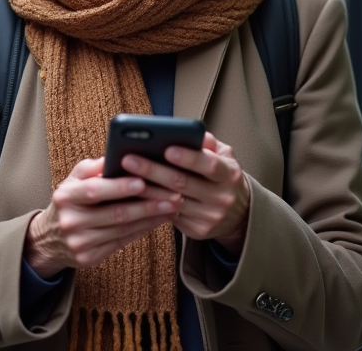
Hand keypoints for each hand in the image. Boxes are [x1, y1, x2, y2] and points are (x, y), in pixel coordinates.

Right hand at [23, 157, 183, 278]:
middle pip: (114, 214)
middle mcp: (70, 221)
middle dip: (147, 204)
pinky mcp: (88, 258)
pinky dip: (143, 230)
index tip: (143, 180)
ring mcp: (79, 243)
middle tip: (173, 195)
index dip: (119, 187)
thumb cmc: (72, 200)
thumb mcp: (74, 180)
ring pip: (122, 230)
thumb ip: (94, 167)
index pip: (95, 191)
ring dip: (151, 218)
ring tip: (172, 206)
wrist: (50, 238)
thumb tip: (117, 153)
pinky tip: (158, 220)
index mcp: (65, 196)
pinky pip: (122, 242)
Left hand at [121, 132, 250, 253]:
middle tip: (128, 159)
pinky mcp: (198, 230)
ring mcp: (209, 216)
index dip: (188, 157)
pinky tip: (132, 195)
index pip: (210, 165)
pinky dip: (149, 204)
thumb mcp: (224, 156)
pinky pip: (169, 216)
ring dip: (145, 189)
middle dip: (153, 170)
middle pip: (183, 183)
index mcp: (229, 174)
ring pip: (171, 201)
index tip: (167, 148)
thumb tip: (188, 131)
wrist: (238, 213)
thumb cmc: (222, 176)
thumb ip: (208, 143)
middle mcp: (222, 197)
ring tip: (123, 176)